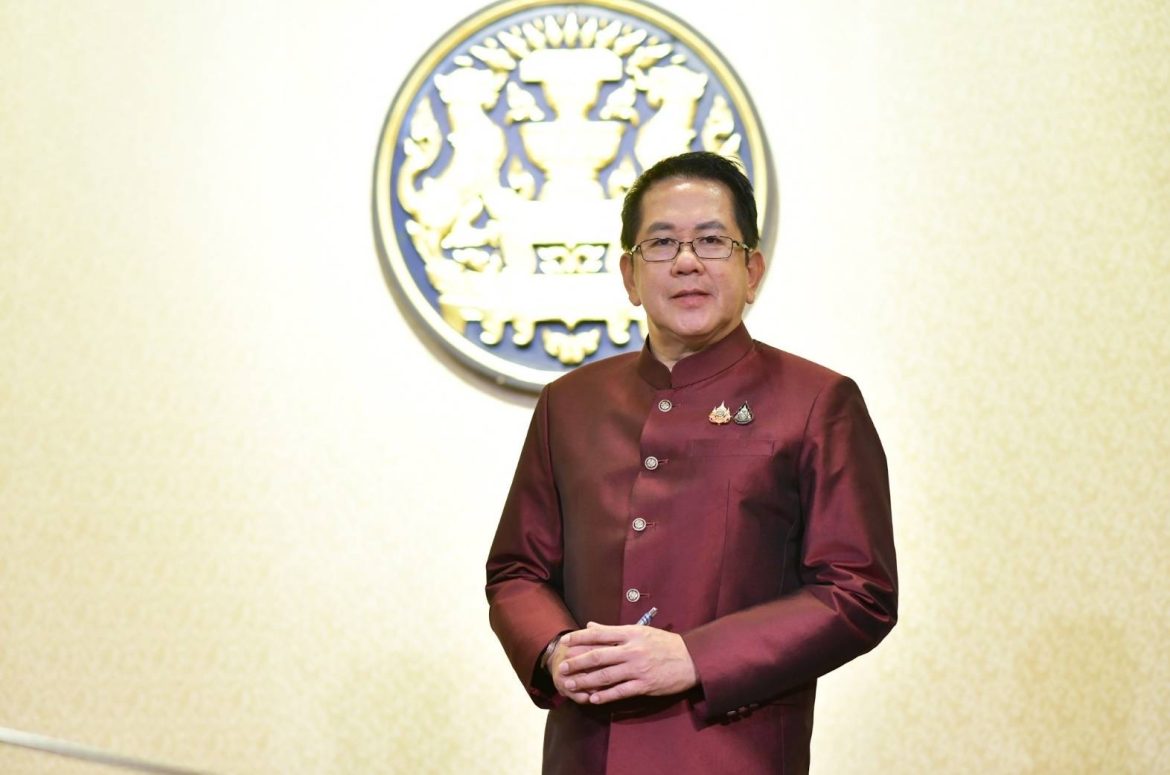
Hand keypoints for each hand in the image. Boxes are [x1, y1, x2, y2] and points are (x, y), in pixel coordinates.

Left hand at [557, 621, 697, 704]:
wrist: (691, 659)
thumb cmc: (665, 643)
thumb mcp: (641, 631)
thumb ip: (614, 631)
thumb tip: (590, 626)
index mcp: (631, 633)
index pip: (600, 634)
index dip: (580, 638)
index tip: (565, 642)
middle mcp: (633, 650)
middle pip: (599, 656)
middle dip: (578, 662)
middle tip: (562, 667)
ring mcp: (638, 669)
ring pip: (606, 676)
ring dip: (586, 680)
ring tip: (571, 684)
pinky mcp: (645, 685)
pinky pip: (620, 691)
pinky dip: (605, 695)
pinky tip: (593, 698)